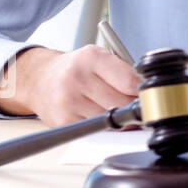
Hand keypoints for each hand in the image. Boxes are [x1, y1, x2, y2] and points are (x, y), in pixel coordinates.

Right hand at [0, 45, 141, 127]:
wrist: (39, 79)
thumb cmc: (76, 69)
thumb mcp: (98, 57)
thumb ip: (123, 71)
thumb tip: (147, 94)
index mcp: (90, 58)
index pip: (129, 80)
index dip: (143, 90)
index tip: (148, 93)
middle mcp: (76, 78)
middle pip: (121, 103)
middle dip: (133, 106)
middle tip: (137, 105)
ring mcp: (68, 102)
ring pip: (110, 119)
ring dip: (119, 119)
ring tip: (118, 110)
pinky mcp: (63, 121)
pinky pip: (95, 130)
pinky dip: (103, 127)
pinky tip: (101, 116)